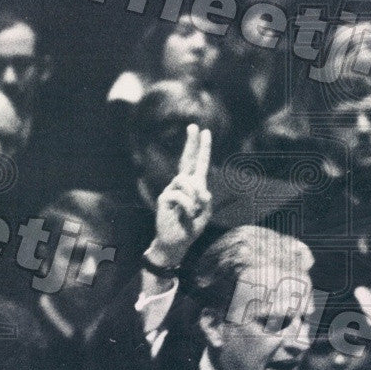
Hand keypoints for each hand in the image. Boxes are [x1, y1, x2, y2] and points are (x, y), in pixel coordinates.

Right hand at [146, 124, 211, 267]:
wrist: (175, 243)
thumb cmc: (190, 227)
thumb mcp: (204, 213)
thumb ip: (206, 200)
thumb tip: (202, 190)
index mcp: (194, 186)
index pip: (198, 164)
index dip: (202, 148)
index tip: (205, 131)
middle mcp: (181, 184)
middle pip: (187, 160)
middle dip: (191, 143)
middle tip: (194, 126)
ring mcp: (171, 190)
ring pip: (186, 181)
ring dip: (194, 197)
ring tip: (193, 211)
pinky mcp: (164, 199)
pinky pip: (179, 195)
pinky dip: (188, 205)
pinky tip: (187, 214)